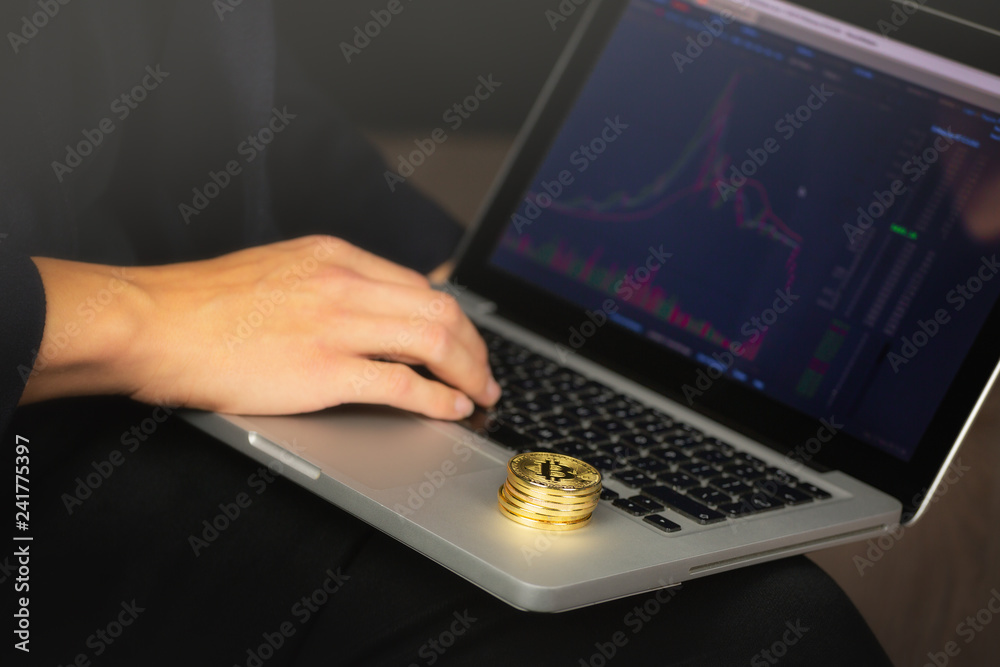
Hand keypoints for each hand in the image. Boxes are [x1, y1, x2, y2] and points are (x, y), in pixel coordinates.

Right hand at [24, 236, 499, 419]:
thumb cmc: (202, 305)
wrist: (152, 323)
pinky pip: (403, 383)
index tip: (467, 341)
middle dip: (475, 347)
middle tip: (486, 373)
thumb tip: (367, 310)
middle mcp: (345, 282)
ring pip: (434, 342)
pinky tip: (450, 408)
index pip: (419, 286)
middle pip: (441, 310)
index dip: (455, 319)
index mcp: (334, 256)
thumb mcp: (278, 272)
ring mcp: (337, 324)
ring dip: (469, 372)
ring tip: (480, 393)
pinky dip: (438, 398)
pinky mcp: (324, 369)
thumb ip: (328, 285)